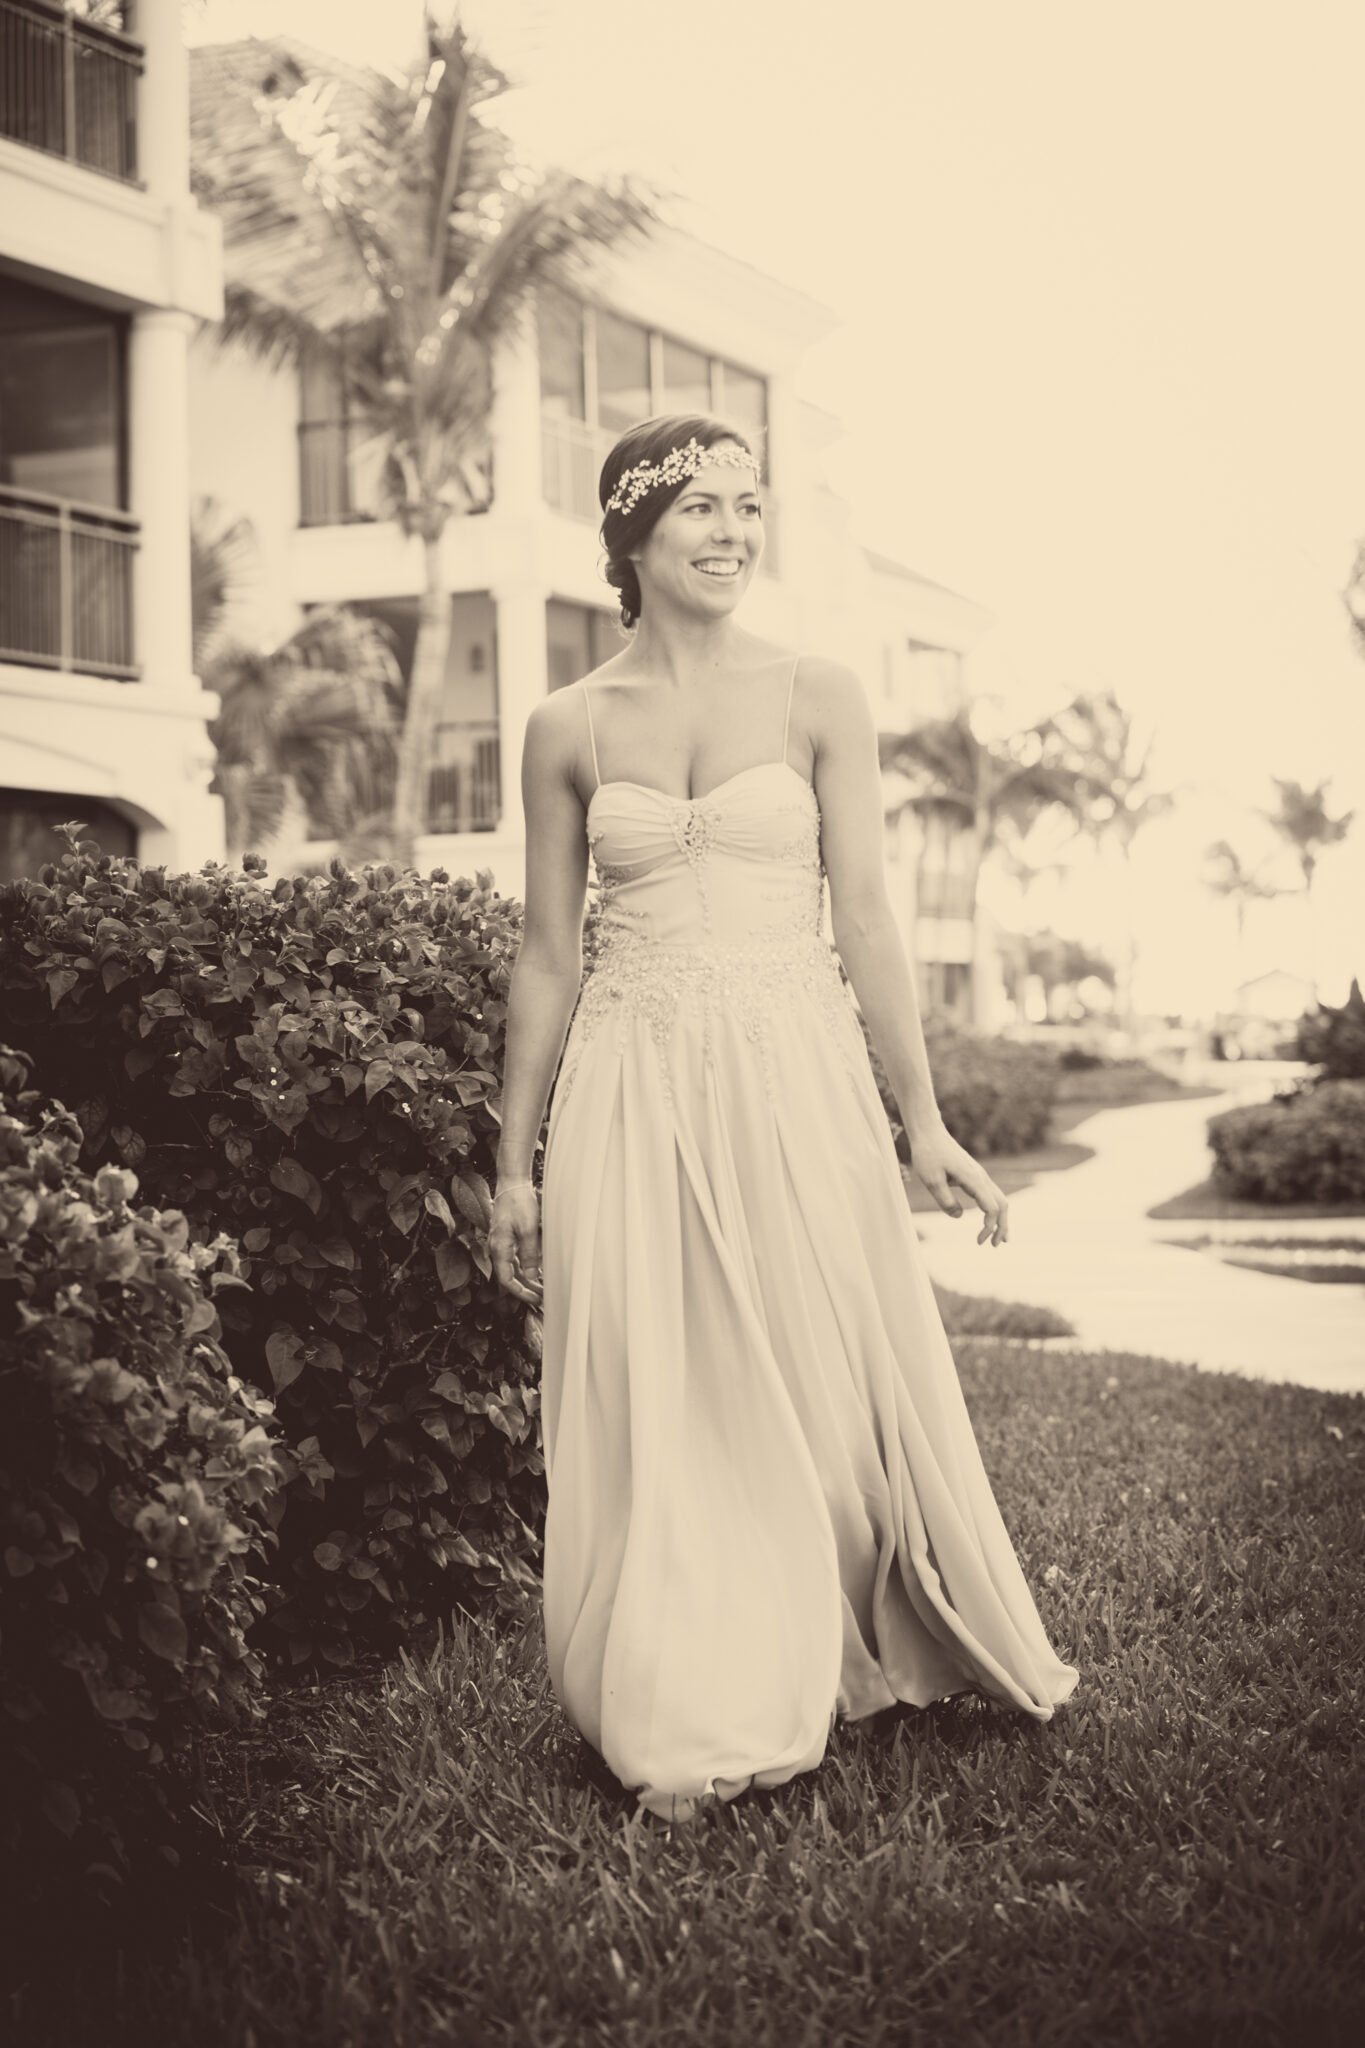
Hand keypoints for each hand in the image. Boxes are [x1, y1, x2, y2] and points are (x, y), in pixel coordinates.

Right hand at [489, 1182, 542, 1304]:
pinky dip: (526, 1266)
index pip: (507, 1280)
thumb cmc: (518, 1203)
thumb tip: (530, 1277)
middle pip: (510, 1276)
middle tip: (543, 1297)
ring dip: (527, 1279)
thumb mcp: (527, 1230)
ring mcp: (502, 1242)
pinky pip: (515, 1258)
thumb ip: (529, 1255)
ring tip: (542, 1287)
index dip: (520, 1292)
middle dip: (526, 1288)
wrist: (512, 1183)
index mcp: (499, 1249)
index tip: (535, 1299)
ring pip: (513, 1268)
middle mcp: (497, 1248)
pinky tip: (537, 1269)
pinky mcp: (507, 1236)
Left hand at [907, 1120, 1008, 1245]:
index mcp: (973, 1179)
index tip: (978, 1241)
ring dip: (1001, 1219)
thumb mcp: (931, 1180)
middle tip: (994, 1246)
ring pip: (999, 1199)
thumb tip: (959, 1216)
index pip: (991, 1208)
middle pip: (1002, 1204)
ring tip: (998, 1239)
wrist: (929, 1133)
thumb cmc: (928, 1154)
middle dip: (1002, 1226)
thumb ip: (945, 1200)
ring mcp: (979, 1175)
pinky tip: (989, 1220)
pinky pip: (990, 1194)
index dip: (988, 1227)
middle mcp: (981, 1177)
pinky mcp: (974, 1175)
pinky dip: (994, 1210)